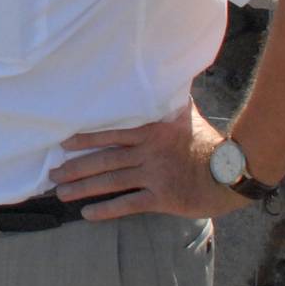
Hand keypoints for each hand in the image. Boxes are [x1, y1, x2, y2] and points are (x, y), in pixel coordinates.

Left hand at [49, 101, 243, 220]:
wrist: (231, 172)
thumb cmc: (207, 142)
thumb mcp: (186, 113)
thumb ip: (169, 98)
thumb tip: (165, 71)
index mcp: (151, 131)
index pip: (112, 133)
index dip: (87, 138)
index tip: (64, 143)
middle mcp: (149, 152)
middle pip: (106, 159)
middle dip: (77, 166)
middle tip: (53, 173)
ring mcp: (154, 176)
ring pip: (112, 182)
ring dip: (84, 188)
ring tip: (61, 193)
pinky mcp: (162, 198)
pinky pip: (129, 204)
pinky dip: (107, 210)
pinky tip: (88, 214)